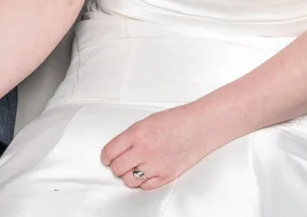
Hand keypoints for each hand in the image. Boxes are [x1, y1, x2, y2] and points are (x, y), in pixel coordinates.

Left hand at [100, 104, 218, 190]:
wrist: (200, 126)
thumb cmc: (177, 121)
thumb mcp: (147, 122)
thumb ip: (131, 137)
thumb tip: (118, 150)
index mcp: (137, 134)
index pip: (110, 152)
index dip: (106, 157)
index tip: (107, 158)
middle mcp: (144, 151)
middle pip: (117, 169)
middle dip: (116, 167)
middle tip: (118, 164)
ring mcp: (155, 165)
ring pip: (129, 180)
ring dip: (128, 175)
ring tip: (133, 168)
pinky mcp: (166, 176)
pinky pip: (145, 186)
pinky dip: (143, 182)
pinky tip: (146, 173)